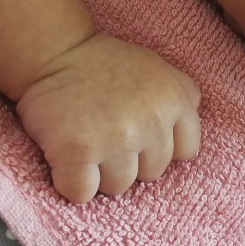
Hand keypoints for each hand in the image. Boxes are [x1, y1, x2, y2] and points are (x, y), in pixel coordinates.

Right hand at [15, 33, 201, 202]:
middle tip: (106, 134)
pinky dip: (70, 183)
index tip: (140, 136)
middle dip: (129, 160)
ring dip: (99, 173)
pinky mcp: (77, 152)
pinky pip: (82, 193)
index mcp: (175, 99)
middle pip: (151, 174)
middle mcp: (151, 121)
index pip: (186, 151)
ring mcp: (115, 139)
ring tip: (86, 142)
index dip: (160, 147)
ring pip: (118, 187)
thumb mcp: (158, 69)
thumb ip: (181, 99)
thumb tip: (188, 144)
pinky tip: (66, 159)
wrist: (55, 52)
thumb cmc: (106, 64)